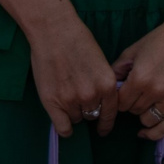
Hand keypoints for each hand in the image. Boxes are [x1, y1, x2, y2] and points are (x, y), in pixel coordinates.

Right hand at [28, 12, 119, 138]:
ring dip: (74, 113)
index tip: (104, 130)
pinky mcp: (52, 102)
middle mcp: (91, 95)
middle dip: (89, 111)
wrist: (55, 34)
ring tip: (68, 98)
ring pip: (77, 119)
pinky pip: (62, 127)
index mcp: (107, 84)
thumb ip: (103, 84)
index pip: (111, 112)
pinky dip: (64, 129)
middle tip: (81, 101)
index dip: (107, 123)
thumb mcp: (101, 64)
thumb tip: (103, 102)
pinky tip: (64, 127)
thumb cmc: (79, 43)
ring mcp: (71, 100)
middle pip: (93, 116)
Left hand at [113, 12, 163, 141]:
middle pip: (133, 111)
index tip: (124, 92)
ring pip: (147, 119)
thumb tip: (109, 87)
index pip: (120, 103)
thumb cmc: (161, 39)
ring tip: (147, 100)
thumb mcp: (133, 51)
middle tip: (137, 91)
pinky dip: (154, 133)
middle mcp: (155, 92)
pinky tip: (146, 133)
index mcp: (139, 79)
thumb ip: (117, 71)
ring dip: (143, 112)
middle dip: (132, 103)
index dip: (120, 98)